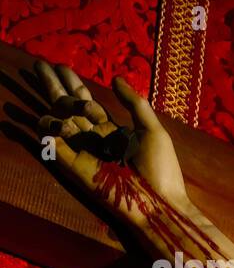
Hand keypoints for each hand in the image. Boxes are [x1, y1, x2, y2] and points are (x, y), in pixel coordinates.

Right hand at [30, 60, 189, 225]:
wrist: (158, 202)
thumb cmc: (161, 169)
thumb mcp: (152, 130)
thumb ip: (135, 104)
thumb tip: (115, 78)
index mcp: (111, 130)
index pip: (85, 102)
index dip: (72, 84)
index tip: (61, 66)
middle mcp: (93, 138)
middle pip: (66, 107)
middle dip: (52, 85)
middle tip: (38, 64)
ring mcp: (82, 152)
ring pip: (56, 122)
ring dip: (58, 108)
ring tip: (71, 105)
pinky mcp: (73, 166)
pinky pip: (52, 144)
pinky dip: (50, 130)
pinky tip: (58, 123)